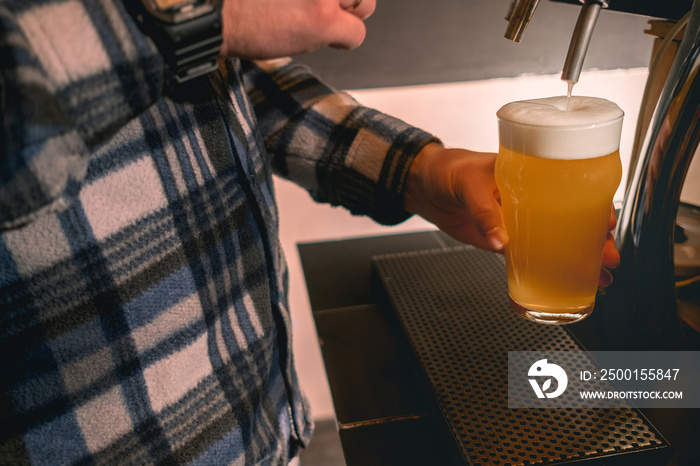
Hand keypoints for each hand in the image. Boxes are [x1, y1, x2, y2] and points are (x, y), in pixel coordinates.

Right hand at [220, 0, 375, 58]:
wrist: (219, 11)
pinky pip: (356, 34)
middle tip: (331, 4)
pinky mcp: (323, 19)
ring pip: (365, 4)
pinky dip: (344, 40)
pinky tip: (327, 38)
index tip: (326, 1)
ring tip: (327, 19)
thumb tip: (320, 0)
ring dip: (350, 14)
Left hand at [403, 143, 619, 288]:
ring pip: (559, 241)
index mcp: (532, 175)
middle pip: (574, 219)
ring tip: (602, 278)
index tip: (608, 223)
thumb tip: (502, 243)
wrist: (425, 186)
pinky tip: (568, 281)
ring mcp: (521, 220)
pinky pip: (532, 255)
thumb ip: (484, 212)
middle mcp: (533, 198)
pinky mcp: (506, 238)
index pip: (573, 188)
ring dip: (581, 259)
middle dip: (597, 240)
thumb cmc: (448, 170)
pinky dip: (549, 269)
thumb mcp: (468, 184)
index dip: (595, 206)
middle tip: (609, 259)